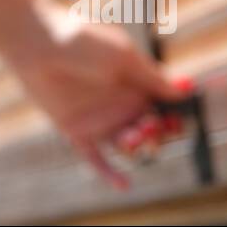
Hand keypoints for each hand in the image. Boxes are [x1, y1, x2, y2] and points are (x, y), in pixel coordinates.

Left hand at [1, 4, 187, 189]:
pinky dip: (110, 173)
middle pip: (150, 130)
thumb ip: (153, 77)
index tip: (180, 121)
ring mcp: (101, 120)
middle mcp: (122, 104)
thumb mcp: (124, 57)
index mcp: (138, 83)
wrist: (38, 44)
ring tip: (132, 138)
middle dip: (157, 133)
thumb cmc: (82, 41)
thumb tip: (188, 89)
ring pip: (128, 145)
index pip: (165, 107)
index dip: (175, 117)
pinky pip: (97, 158)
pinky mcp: (78, 132)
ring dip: (137, 146)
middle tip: (151, 127)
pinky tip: (124, 184)